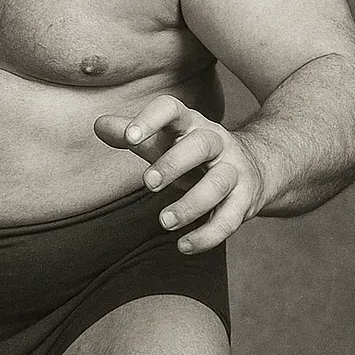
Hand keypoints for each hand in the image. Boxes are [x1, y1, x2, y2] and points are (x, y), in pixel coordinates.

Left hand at [94, 95, 264, 251]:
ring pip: (218, 183)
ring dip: (191, 204)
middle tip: (148, 183)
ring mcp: (234, 170)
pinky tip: (184, 246)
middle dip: (174, 163)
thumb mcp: (164, 142)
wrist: (256, 167)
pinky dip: (207, 236)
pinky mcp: (244, 200)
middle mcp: (216, 142)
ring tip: (164, 221)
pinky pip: (230, 219)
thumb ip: (134, 136)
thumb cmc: (194, 154)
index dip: (151, 119)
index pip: (172, 109)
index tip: (130, 137)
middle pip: (201, 144)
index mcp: (191, 123)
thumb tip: (98, 124)